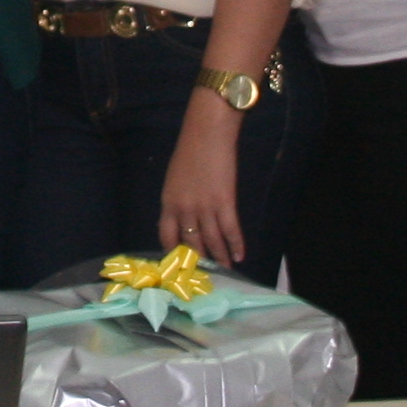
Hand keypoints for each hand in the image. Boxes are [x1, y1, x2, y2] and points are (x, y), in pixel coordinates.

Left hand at [156, 102, 244, 265]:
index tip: (178, 263)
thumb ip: (178, 199)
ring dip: (220, 257)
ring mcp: (204, 207)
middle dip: (198, 261)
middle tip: (205, 275)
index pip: (166, 235)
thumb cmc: (190, 149)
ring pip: (212, 241)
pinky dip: (236, 244)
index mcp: (168, 202)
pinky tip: (240, 256)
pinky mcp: (225, 202)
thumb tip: (186, 217)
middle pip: (190, 243)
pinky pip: (230, 230)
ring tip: (225, 270)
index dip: (173, 252)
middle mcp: (184, 209)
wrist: (208, 131)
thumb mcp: (175, 177)